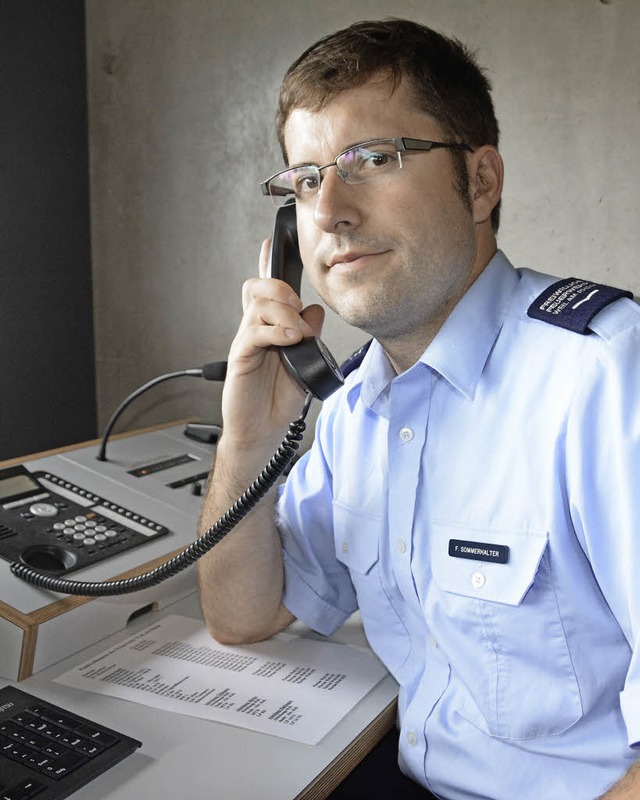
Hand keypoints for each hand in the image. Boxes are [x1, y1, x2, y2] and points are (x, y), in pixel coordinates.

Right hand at [220, 238, 324, 452]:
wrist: (263, 430)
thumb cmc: (279, 400)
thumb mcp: (305, 363)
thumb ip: (310, 336)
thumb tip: (315, 311)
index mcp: (270, 328)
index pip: (265, 290)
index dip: (266, 264)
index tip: (271, 243)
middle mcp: (255, 330)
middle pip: (256, 287)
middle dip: (279, 288)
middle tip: (297, 306)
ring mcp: (247, 342)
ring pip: (258, 305)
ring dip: (284, 312)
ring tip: (298, 333)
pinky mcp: (240, 358)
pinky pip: (253, 332)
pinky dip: (275, 332)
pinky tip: (290, 340)